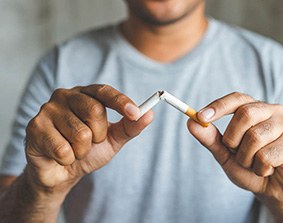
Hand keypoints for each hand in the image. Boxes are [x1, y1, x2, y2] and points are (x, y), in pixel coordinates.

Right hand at [25, 85, 152, 192]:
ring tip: (73, 149)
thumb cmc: (87, 151)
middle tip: (90, 142)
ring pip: (80, 133)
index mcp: (85, 94)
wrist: (62, 173)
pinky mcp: (34, 127)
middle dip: (99, 135)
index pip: (104, 91)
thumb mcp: (113, 139)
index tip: (135, 113)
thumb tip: (149, 114)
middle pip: (94, 110)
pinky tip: (60, 156)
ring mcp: (48, 110)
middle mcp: (65, 96)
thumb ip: (130, 127)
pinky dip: (68, 159)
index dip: (121, 102)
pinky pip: (63, 149)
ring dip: (82, 150)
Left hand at [188, 92, 282, 203]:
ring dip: (245, 158)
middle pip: (245, 114)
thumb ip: (210, 138)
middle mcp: (273, 112)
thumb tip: (190, 122)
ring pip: (254, 137)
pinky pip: (266, 156)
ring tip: (253, 163)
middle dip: (232, 138)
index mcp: (256, 108)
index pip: (237, 99)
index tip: (200, 116)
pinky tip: (267, 170)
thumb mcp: (225, 153)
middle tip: (235, 152)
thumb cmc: (249, 166)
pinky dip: (259, 168)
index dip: (218, 106)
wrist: (273, 190)